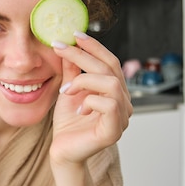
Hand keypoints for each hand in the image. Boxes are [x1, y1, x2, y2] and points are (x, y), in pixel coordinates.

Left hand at [50, 32, 131, 165]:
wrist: (62, 152)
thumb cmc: (68, 124)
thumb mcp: (69, 90)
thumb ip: (73, 70)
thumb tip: (69, 45)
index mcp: (116, 92)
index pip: (110, 62)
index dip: (94, 46)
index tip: (74, 34)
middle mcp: (124, 103)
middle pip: (110, 68)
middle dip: (83, 55)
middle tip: (60, 48)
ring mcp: (122, 117)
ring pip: (111, 83)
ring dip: (84, 80)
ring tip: (67, 90)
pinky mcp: (115, 131)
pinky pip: (108, 104)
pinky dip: (89, 101)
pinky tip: (78, 110)